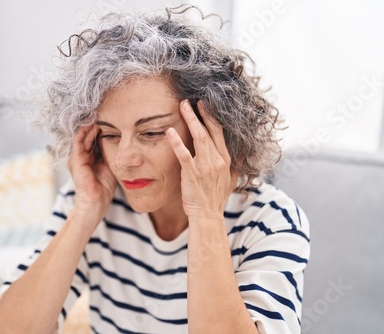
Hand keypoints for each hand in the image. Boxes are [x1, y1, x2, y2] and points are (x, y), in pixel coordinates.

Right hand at [67, 124, 116, 220]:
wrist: (96, 203)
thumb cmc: (103, 188)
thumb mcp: (109, 166)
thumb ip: (109, 154)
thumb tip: (118, 141)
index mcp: (87, 158)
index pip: (92, 139)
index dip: (100, 129)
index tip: (110, 119)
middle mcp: (80, 157)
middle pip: (86, 136)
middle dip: (94, 125)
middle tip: (104, 113)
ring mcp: (76, 158)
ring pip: (81, 136)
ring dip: (89, 126)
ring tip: (98, 115)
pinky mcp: (75, 160)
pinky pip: (78, 142)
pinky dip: (85, 132)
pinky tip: (93, 125)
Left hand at [166, 100, 236, 219]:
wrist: (208, 216)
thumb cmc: (215, 198)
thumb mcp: (231, 179)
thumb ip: (236, 163)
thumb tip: (244, 150)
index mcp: (225, 160)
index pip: (219, 133)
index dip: (212, 118)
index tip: (205, 104)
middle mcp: (217, 160)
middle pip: (210, 131)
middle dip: (201, 113)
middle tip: (191, 100)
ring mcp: (205, 166)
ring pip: (199, 138)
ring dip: (190, 120)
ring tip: (182, 107)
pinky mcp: (192, 174)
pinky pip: (184, 155)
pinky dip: (177, 142)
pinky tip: (170, 131)